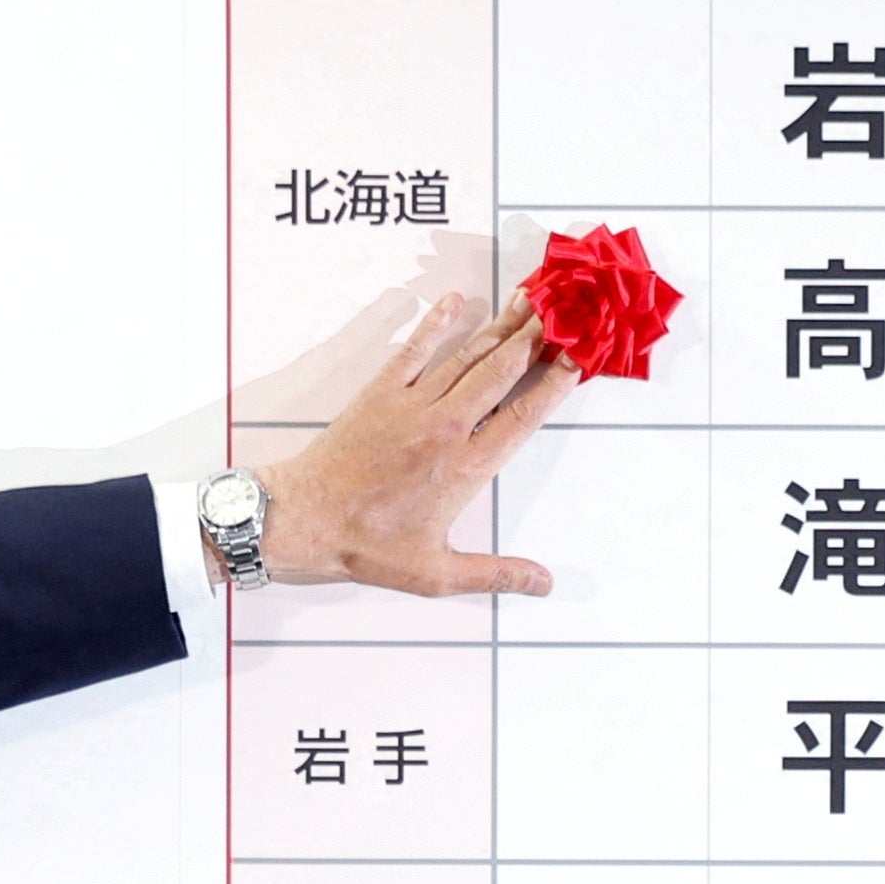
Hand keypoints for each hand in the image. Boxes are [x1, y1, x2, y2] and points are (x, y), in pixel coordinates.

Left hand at [249, 293, 583, 598]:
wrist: (308, 519)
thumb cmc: (369, 547)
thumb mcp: (437, 573)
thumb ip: (496, 573)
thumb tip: (544, 583)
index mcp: (465, 469)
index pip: (521, 418)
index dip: (552, 386)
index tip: (576, 360)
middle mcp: (445, 428)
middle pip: (500, 373)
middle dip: (534, 340)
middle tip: (562, 312)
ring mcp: (412, 405)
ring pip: (466, 357)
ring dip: (498, 326)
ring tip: (527, 300)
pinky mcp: (381, 393)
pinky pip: (415, 349)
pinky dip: (436, 323)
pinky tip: (455, 301)